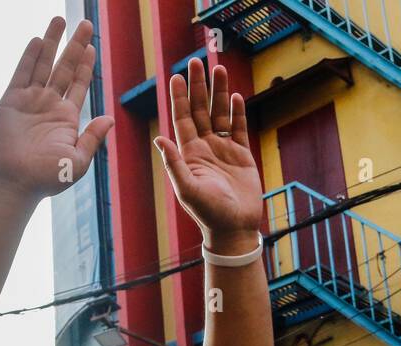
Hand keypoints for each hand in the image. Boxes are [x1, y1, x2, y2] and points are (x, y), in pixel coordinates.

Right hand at [0, 18, 113, 201]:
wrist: (15, 183)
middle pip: (64, 68)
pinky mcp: (11, 101)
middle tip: (84, 23)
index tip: (91, 46)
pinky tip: (39, 40)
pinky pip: (22, 73)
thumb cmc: (47, 179)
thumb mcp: (78, 160)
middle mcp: (49, 105)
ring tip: (59, 19)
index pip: (79, 84)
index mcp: (66, 118)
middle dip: (74, 46)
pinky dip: (30, 56)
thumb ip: (92, 137)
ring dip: (52, 43)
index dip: (86, 64)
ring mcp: (30, 101)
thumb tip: (110, 118)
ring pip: (43, 65)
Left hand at [155, 58, 262, 252]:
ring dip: (219, 93)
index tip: (176, 75)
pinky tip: (235, 96)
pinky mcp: (242, 156)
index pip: (181, 119)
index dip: (178, 97)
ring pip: (220, 114)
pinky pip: (238, 129)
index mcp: (188, 154)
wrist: (234, 229)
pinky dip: (237, 112)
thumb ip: (174, 164)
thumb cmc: (209, 214)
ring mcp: (223, 151)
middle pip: (200, 110)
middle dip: (198, 86)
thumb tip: (159, 138)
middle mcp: (204, 148)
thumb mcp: (188, 189)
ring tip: (219, 68)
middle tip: (196, 61)